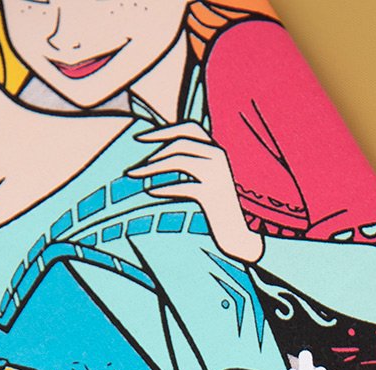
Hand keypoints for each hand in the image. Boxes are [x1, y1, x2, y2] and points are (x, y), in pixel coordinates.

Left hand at [129, 124, 263, 262]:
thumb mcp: (206, 180)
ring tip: (136, 176)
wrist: (240, 236)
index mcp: (217, 149)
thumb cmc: (219, 209)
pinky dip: (164, 188)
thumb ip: (190, 164)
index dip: (164, 130)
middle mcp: (219, 156)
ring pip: (178, 160)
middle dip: (154, 150)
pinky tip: (150, 192)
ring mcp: (217, 174)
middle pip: (180, 142)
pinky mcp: (213, 194)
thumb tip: (159, 156)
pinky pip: (182, 186)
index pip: (189, 127)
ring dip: (153, 167)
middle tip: (135, 164)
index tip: (140, 138)